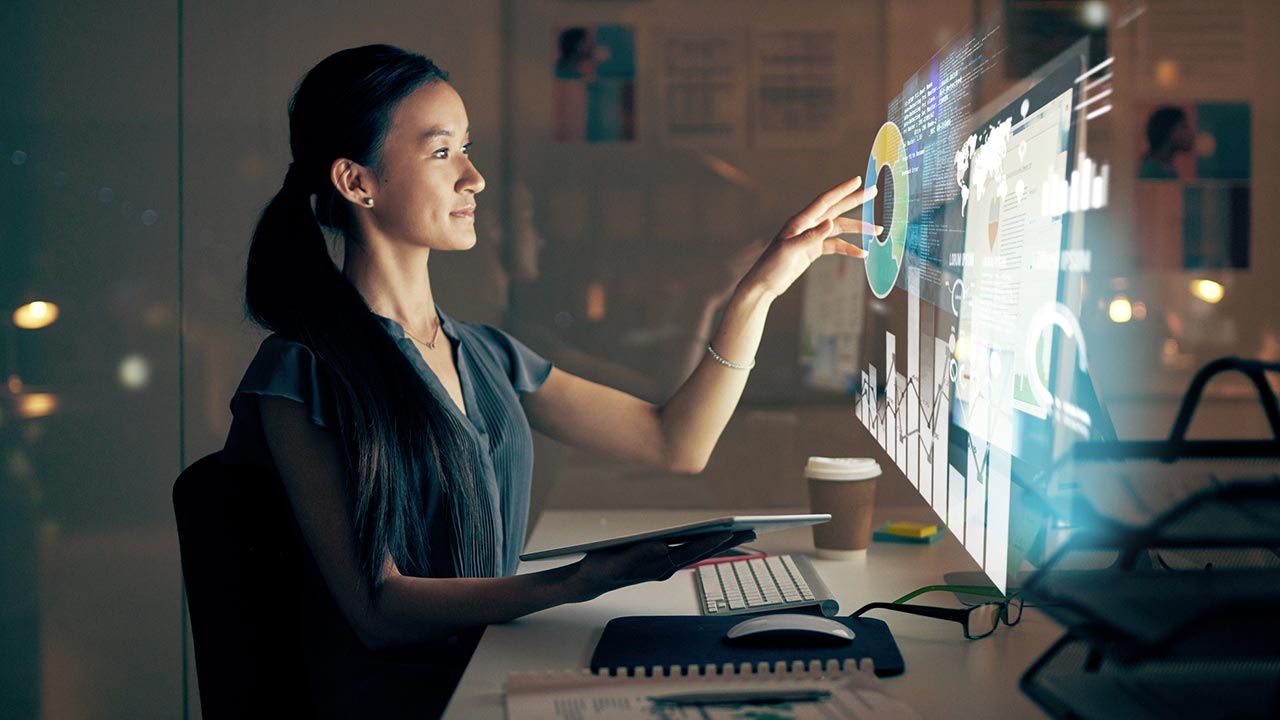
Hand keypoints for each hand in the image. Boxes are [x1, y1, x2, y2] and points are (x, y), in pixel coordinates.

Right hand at [566, 530, 755, 601]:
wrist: (590, 581)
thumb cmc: (602, 569)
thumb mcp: (616, 562)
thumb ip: (638, 556)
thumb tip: (663, 547)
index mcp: (659, 565)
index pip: (693, 549)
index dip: (713, 540)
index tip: (733, 530)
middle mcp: (666, 565)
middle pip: (702, 551)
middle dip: (728, 540)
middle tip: (753, 531)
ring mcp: (663, 564)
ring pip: (697, 551)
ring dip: (719, 542)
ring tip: (740, 532)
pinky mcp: (658, 561)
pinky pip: (686, 551)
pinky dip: (703, 543)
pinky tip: (711, 537)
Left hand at [739, 176, 879, 300]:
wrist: (764, 284)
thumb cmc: (771, 266)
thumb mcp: (790, 251)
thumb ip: (811, 236)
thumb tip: (831, 223)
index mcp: (800, 221)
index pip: (825, 201)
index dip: (842, 190)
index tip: (858, 180)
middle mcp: (807, 225)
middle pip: (836, 209)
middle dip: (855, 201)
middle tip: (874, 191)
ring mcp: (811, 237)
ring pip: (839, 228)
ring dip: (858, 229)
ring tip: (878, 231)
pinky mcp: (813, 250)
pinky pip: (835, 245)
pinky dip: (848, 248)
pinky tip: (861, 253)